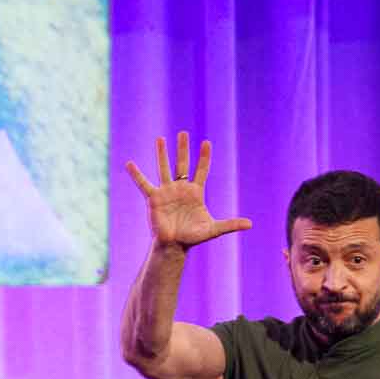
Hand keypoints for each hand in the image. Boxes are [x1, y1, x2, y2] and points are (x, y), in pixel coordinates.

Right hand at [124, 132, 251, 249]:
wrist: (174, 245)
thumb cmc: (192, 236)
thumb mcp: (213, 229)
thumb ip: (230, 224)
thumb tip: (250, 224)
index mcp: (195, 192)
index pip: (202, 170)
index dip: (204, 157)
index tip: (207, 143)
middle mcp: (180, 188)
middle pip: (182, 164)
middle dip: (183, 149)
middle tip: (183, 133)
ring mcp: (166, 192)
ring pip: (164, 168)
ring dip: (162, 154)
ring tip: (160, 139)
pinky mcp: (154, 199)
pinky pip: (144, 184)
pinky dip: (136, 174)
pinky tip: (129, 164)